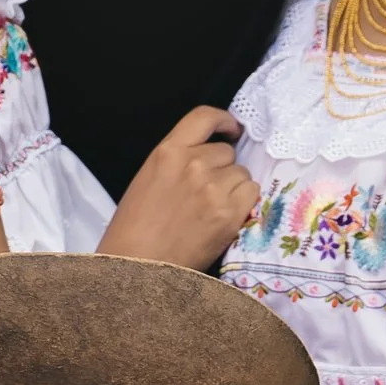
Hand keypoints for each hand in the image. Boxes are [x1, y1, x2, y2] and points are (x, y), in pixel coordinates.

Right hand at [98, 106, 258, 268]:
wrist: (136, 267)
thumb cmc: (134, 229)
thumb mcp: (147, 179)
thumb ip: (176, 161)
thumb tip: (208, 155)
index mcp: (167, 151)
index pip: (205, 117)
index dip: (224, 121)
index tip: (231, 130)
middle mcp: (193, 163)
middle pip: (227, 152)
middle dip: (222, 168)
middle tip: (207, 192)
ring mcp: (213, 188)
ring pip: (241, 174)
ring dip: (233, 188)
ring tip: (212, 209)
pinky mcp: (228, 213)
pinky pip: (251, 193)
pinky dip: (243, 204)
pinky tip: (224, 217)